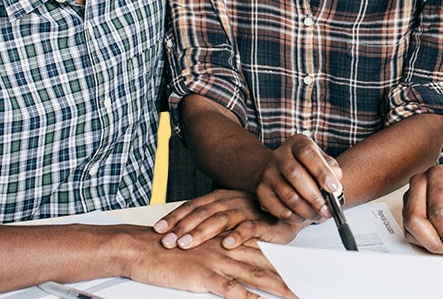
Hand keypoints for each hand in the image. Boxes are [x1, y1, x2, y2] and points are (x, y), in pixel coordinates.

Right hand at [127, 227, 296, 298]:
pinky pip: (228, 287)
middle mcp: (226, 249)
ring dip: (276, 286)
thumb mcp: (199, 246)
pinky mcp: (202, 275)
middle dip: (286, 276)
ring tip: (294, 296)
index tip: (298, 272)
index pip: (261, 252)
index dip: (281, 262)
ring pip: (254, 274)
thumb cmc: (167, 248)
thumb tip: (233, 264)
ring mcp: (216, 261)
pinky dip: (243, 295)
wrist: (141, 246)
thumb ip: (218, 252)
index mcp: (226, 242)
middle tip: (304, 287)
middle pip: (265, 263)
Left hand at [153, 189, 302, 249]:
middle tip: (166, 241)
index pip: (191, 206)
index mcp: (218, 198)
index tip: (157, 230)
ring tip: (187, 243)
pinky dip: (238, 235)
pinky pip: (249, 227)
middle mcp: (230, 201)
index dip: (174, 218)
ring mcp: (246, 210)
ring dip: (202, 232)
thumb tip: (177, 230)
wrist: (286, 206)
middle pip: (201, 214)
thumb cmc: (251, 212)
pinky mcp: (263, 221)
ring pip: (220, 220)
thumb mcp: (225, 212)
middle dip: (181, 228)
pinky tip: (227, 244)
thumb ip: (206, 218)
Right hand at [256, 134, 343, 224]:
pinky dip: (294, 217)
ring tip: (319, 216)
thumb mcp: (322, 161)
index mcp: (297, 143)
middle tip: (327, 210)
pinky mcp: (262, 191)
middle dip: (314, 196)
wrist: (281, 171)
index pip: (307, 153)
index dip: (321, 171)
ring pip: (288, 195)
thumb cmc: (307, 167)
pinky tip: (304, 217)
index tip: (333, 188)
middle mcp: (279, 155)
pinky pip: (279, 209)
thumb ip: (331, 169)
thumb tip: (334, 183)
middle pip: (295, 175)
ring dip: (307, 210)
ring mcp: (268, 173)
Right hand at [402, 164, 442, 257]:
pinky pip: (409, 231)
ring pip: (410, 227)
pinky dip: (424, 241)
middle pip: (415, 219)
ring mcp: (411, 195)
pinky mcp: (408, 208)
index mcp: (439, 175)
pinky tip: (441, 240)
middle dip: (434, 241)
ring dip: (429, 242)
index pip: (437, 211)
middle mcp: (420, 182)